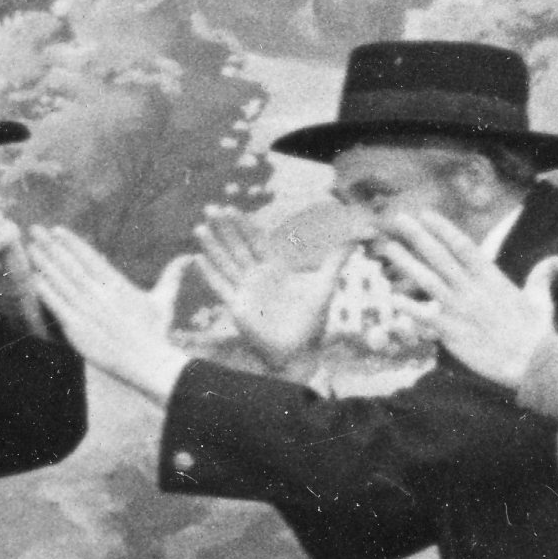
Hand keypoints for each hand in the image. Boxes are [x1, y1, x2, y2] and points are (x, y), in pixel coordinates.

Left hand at [14, 225, 192, 397]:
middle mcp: (101, 294)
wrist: (149, 364)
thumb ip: (171, 277)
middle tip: (35, 230)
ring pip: (61, 281)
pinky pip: (58, 306)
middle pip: (71, 264)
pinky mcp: (78, 329)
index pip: (90, 257)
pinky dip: (46, 290)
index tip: (57, 230)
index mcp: (118, 285)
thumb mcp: (164, 302)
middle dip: (50, 246)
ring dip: (44, 263)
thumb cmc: (156, 334)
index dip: (71, 242)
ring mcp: (88, 311)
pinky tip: (34, 278)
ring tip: (31, 248)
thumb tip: (187, 258)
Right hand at [185, 204, 337, 367]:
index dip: (243, 224)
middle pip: (237, 246)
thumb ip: (337, 258)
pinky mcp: (237, 307)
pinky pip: (220, 287)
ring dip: (212, 247)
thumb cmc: (312, 320)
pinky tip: (198, 260)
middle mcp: (257, 276)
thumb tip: (359, 234)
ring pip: (225, 263)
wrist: (299, 351)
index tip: (231, 207)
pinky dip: (209, 275)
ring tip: (199, 228)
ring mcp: (245, 291)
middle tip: (210, 208)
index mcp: (275, 268)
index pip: (256, 240)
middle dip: (223, 228)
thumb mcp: (326, 284)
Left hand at [366, 209, 557, 389]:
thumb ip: (541, 276)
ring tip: (389, 248)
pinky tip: (392, 297)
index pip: (462, 246)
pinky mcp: (452, 333)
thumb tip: (553, 260)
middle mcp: (472, 289)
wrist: (534, 362)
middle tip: (399, 220)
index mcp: (491, 278)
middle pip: (439, 256)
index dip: (443, 228)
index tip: (426, 214)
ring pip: (427, 280)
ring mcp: (460, 310)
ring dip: (406, 263)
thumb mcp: (542, 299)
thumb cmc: (539, 333)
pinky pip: (425, 316)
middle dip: (418, 236)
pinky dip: (408, 307)